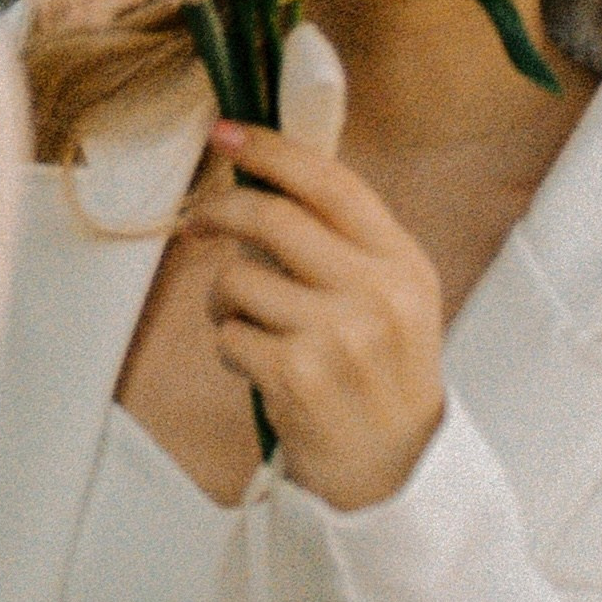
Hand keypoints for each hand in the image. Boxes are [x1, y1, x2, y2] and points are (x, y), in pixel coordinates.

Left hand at [188, 123, 444, 511]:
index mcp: (402, 262)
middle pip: (273, 219)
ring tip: (249, 324)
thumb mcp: (390, 296)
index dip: (272, 150)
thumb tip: (263, 180)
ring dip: (225, 299)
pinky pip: (229, 335)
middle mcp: (376, 293)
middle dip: (222, 211)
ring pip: (238, 279)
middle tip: (199, 221)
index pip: (331, 182)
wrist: (393, 469)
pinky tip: (259, 367)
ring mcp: (337, 336)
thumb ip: (344, 242)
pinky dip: (230, 346)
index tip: (226, 133)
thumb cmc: (379, 374)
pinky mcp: (297, 377)